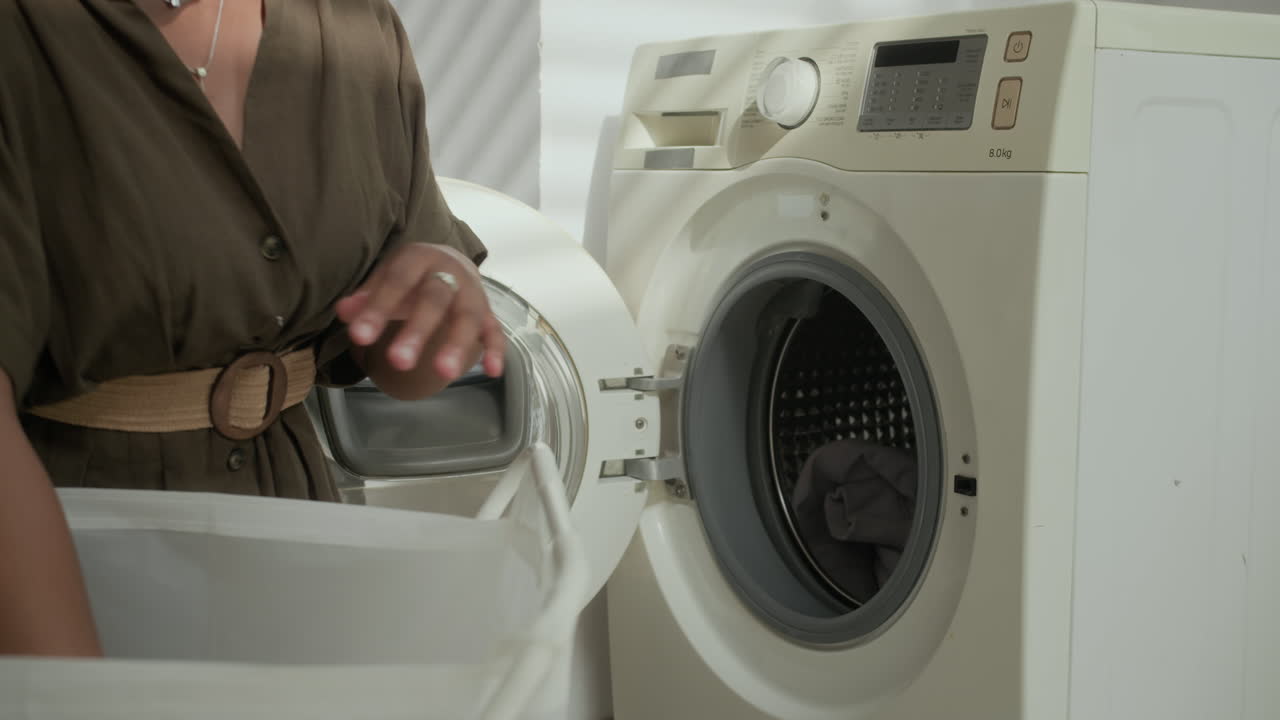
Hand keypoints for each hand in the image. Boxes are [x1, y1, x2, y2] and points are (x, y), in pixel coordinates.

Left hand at [335, 244, 503, 384]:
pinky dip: (495, 350)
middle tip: (399, 362)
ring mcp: (472, 291)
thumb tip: (344, 313)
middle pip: (436, 298)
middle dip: (418, 330)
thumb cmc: (409, 276)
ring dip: (457, 343)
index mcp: (419, 257)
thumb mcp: (384, 277)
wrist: (446, 261)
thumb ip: (366, 296)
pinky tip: (492, 371)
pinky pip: (495, 329)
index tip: (360, 337)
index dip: (379, 308)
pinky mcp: (488, 311)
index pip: (398, 281)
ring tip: (444, 374)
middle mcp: (450, 271)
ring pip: (468, 315)